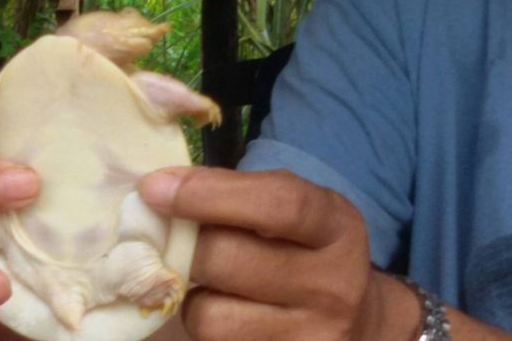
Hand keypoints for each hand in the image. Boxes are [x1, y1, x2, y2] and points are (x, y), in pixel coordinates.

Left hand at [137, 167, 408, 340]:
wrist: (357, 322)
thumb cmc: (306, 250)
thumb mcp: (296, 210)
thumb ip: (241, 194)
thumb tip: (160, 189)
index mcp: (336, 227)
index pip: (277, 204)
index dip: (208, 193)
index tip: (154, 187)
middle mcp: (332, 286)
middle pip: (229, 260)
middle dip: (184, 244)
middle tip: (167, 235)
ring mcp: (311, 338)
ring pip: (210, 317)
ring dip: (189, 296)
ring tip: (206, 283)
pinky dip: (203, 323)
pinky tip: (220, 309)